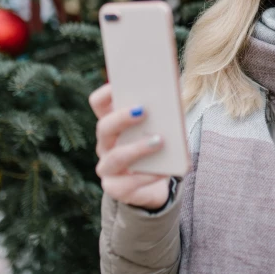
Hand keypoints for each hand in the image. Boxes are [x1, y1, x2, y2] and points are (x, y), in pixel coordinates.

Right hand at [89, 83, 171, 209]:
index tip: (117, 83)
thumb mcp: (161, 129)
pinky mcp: (117, 189)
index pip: (99, 105)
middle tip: (142, 110)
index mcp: (113, 125)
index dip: (105, 94)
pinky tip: (165, 170)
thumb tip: (175, 95)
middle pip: (104, 128)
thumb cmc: (158, 151)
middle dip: (122, 118)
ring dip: (137, 148)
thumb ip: (163, 114)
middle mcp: (105, 145)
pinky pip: (129, 183)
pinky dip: (149, 175)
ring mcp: (108, 169)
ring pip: (115, 157)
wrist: (155, 186)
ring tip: (159, 141)